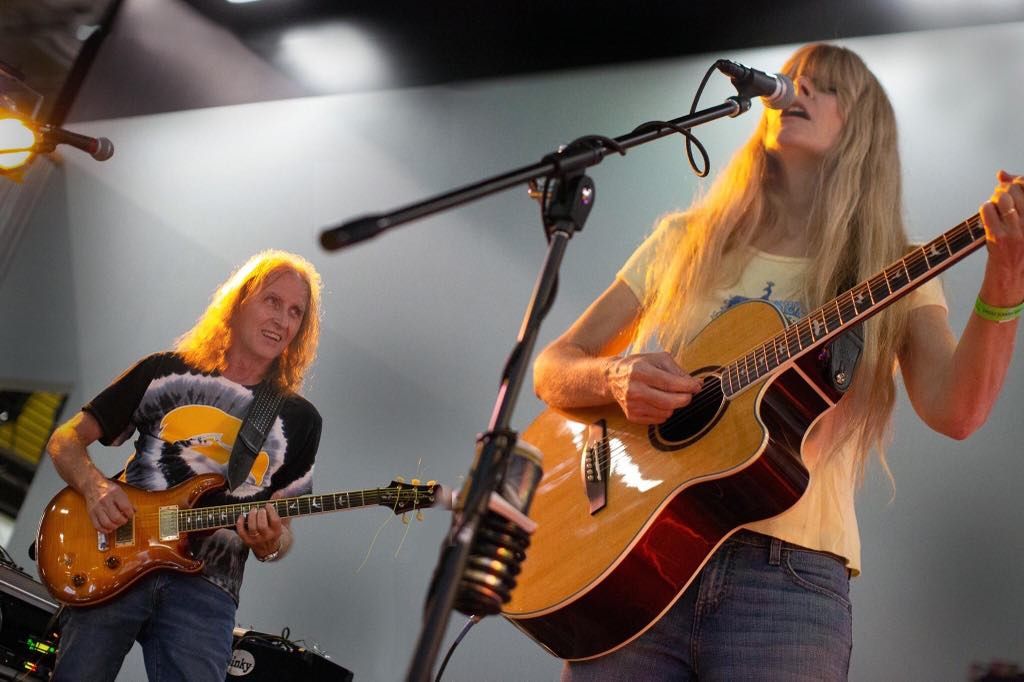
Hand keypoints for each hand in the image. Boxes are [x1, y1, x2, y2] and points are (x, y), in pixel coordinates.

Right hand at [84, 478, 134, 533]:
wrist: (92, 485)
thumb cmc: (108, 489)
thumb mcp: (120, 491)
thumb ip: (128, 502)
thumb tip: (134, 511)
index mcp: (114, 494)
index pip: (125, 507)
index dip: (130, 514)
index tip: (130, 515)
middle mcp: (105, 501)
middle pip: (116, 517)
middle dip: (123, 521)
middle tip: (124, 520)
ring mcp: (97, 508)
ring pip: (106, 523)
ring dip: (114, 526)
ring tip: (117, 524)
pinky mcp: (91, 513)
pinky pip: (97, 526)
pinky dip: (104, 530)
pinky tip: (109, 528)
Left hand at [236, 491, 287, 558]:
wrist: (269, 551)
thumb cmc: (275, 531)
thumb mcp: (281, 522)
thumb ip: (279, 507)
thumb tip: (279, 492)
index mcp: (277, 532)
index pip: (275, 521)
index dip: (271, 511)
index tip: (268, 505)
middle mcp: (267, 537)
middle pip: (262, 525)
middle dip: (260, 514)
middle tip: (260, 509)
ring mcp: (256, 540)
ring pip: (252, 528)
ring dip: (251, 517)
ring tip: (253, 510)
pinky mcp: (247, 541)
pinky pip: (241, 532)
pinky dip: (240, 523)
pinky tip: (242, 515)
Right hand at [605, 351, 702, 423]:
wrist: (613, 378)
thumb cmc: (637, 366)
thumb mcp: (657, 359)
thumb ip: (678, 371)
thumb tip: (697, 383)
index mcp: (640, 371)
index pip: (670, 383)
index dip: (687, 387)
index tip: (697, 387)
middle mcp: (635, 389)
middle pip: (669, 402)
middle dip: (685, 399)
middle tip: (688, 394)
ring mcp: (632, 405)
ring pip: (666, 412)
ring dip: (674, 406)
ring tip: (669, 396)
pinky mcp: (632, 416)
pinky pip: (658, 419)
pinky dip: (664, 412)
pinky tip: (659, 402)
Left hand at [979, 169, 1023, 304]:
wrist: (1011, 281)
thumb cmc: (1018, 252)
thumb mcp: (1023, 227)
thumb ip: (1018, 201)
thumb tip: (1002, 173)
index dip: (1020, 181)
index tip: (1013, 181)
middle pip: (1018, 189)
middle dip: (1007, 189)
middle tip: (1002, 197)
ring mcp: (1017, 232)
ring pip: (1003, 198)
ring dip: (996, 199)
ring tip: (996, 208)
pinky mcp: (1000, 238)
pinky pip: (988, 210)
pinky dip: (985, 209)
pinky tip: (988, 217)